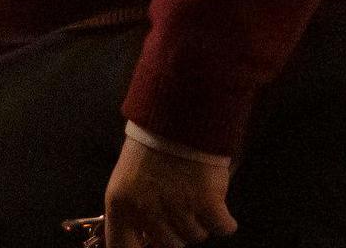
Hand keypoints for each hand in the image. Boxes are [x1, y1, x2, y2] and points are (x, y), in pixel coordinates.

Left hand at [103, 137, 234, 247]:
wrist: (180, 111)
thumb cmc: (152, 141)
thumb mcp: (129, 177)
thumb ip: (135, 208)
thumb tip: (149, 239)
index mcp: (120, 205)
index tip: (152, 246)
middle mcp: (146, 212)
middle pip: (170, 245)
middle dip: (178, 230)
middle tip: (183, 208)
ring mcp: (178, 209)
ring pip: (196, 236)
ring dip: (201, 220)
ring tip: (197, 194)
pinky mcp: (208, 204)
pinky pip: (222, 228)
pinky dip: (225, 220)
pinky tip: (219, 204)